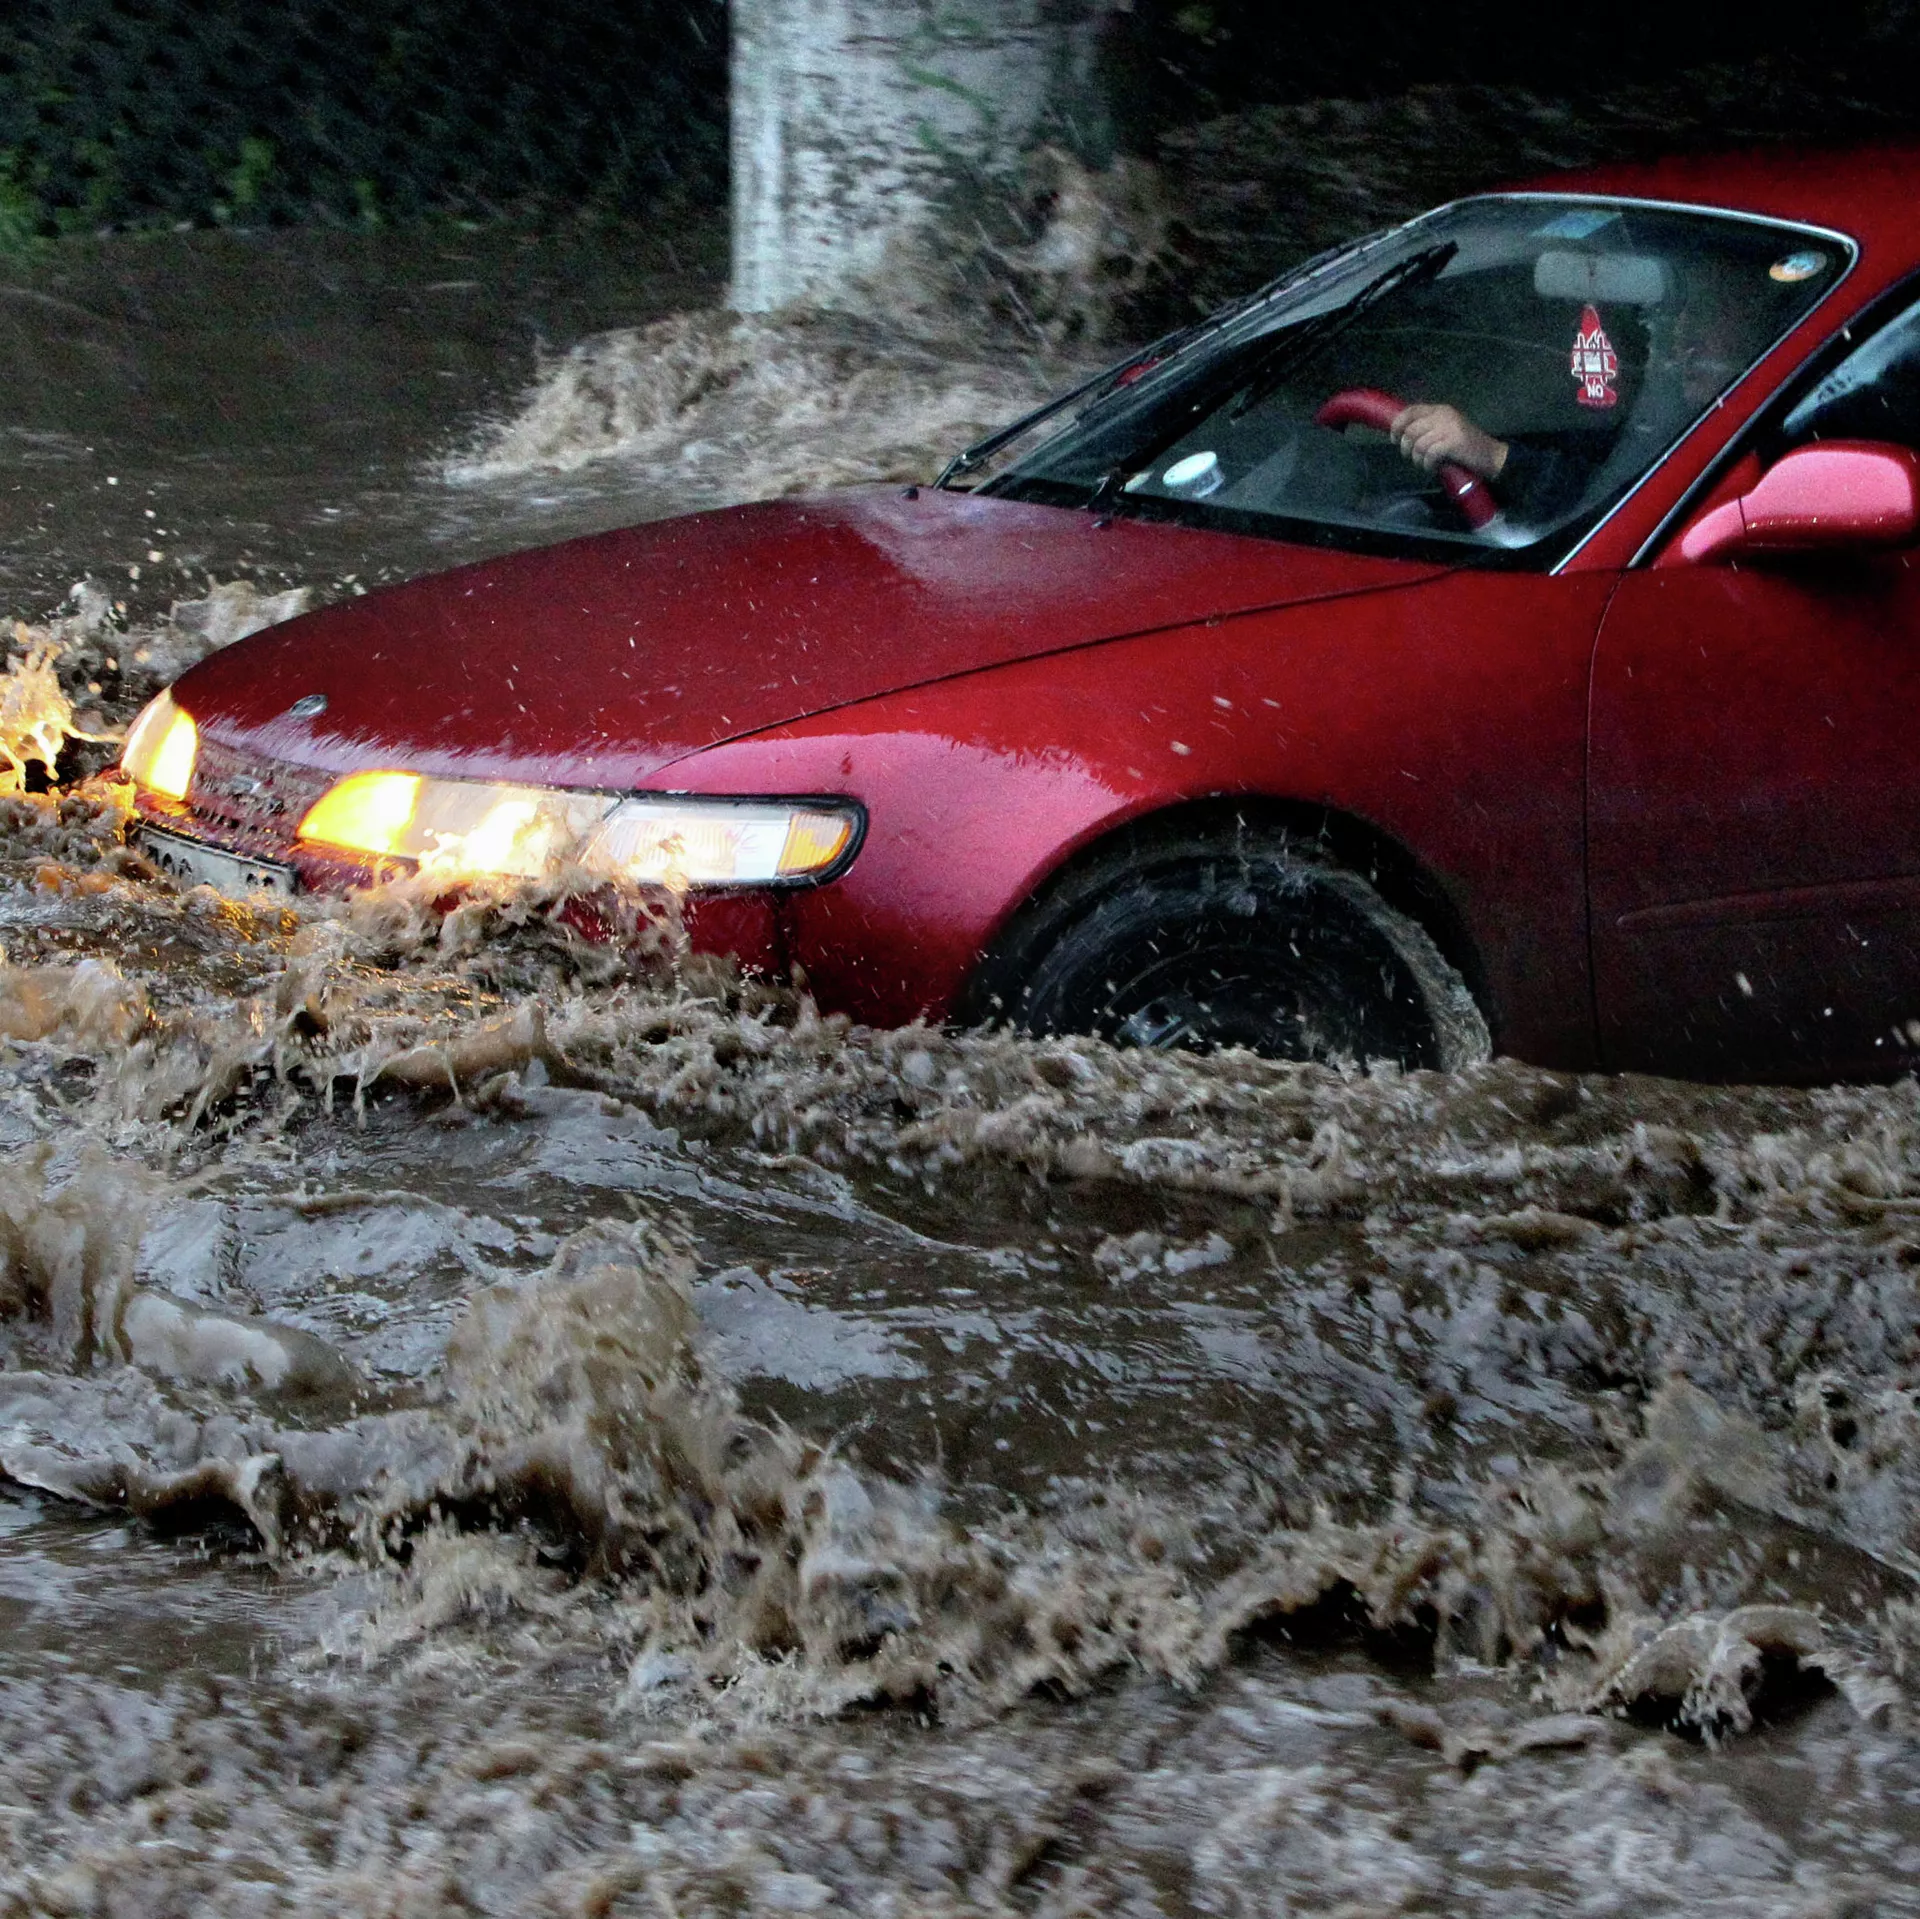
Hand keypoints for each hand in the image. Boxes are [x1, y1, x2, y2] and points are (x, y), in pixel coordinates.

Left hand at [1388, 403, 1507, 481]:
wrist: (1491, 456)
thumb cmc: (1464, 447)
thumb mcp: (1445, 431)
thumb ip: (1427, 428)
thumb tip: (1401, 435)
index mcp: (1440, 409)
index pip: (1410, 411)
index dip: (1397, 425)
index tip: (1394, 439)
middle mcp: (1444, 415)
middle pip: (1410, 430)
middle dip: (1406, 448)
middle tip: (1412, 458)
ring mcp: (1450, 427)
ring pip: (1418, 444)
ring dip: (1417, 459)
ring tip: (1424, 464)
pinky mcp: (1454, 441)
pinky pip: (1430, 454)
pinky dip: (1428, 464)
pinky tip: (1433, 468)